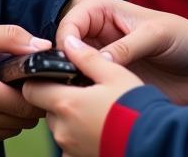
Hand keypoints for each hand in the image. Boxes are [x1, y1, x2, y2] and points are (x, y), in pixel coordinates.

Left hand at [22, 37, 142, 156]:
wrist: (156, 144)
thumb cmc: (135, 108)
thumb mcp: (113, 74)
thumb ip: (86, 57)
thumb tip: (69, 41)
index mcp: (66, 104)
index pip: (31, 89)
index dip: (37, 79)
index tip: (49, 74)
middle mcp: (63, 130)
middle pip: (46, 107)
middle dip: (59, 98)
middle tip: (82, 91)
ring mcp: (71, 149)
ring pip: (59, 126)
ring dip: (70, 117)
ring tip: (95, 110)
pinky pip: (71, 143)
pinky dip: (79, 135)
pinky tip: (98, 127)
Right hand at [56, 0, 187, 105]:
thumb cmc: (186, 40)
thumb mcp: (157, 35)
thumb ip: (126, 46)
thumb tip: (95, 61)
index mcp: (103, 11)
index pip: (70, 24)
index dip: (64, 42)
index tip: (65, 63)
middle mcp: (99, 35)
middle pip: (66, 48)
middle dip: (62, 63)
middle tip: (66, 83)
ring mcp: (105, 60)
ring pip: (74, 69)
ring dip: (73, 82)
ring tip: (79, 96)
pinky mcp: (113, 82)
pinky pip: (90, 88)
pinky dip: (86, 96)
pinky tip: (91, 105)